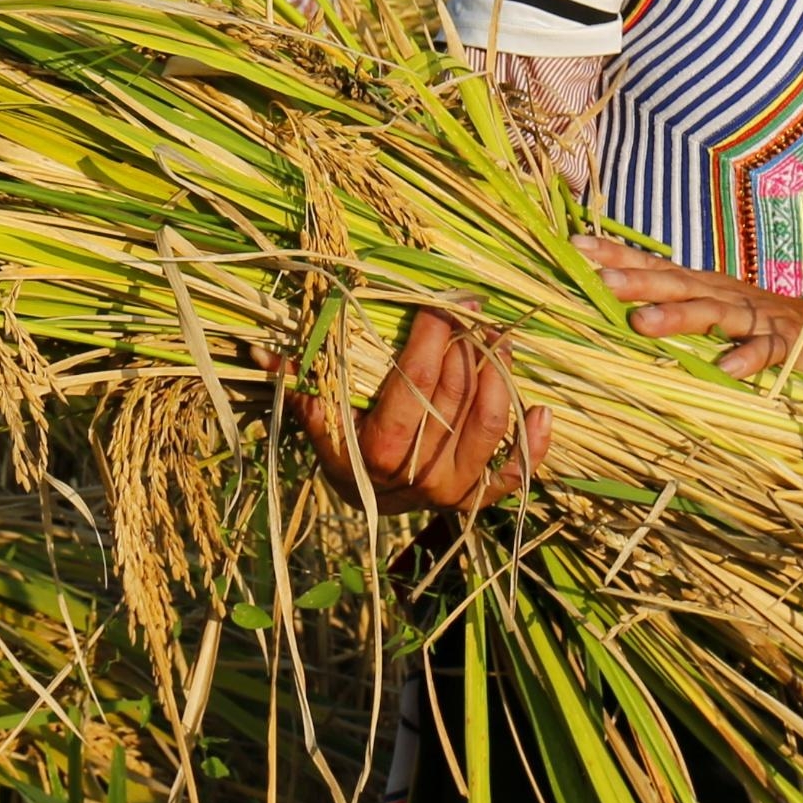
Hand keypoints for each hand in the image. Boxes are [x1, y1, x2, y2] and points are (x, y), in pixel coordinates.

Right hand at [290, 307, 549, 513]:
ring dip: (502, 376)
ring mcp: (453, 493)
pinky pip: (516, 476)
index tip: (441, 302)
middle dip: (468, 345)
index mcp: (377, 454)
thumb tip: (258, 351)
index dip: (431, 338)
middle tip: (473, 311)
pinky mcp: (477, 500)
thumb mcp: (315, 415)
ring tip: (500, 340)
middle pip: (457, 397)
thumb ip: (298, 380)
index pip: (414, 383)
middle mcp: (419, 479)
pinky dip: (535, 445)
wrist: (361, 500)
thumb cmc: (337, 443)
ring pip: (491, 426)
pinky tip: (543, 409)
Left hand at [577, 240, 802, 388]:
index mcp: (702, 285)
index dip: (616, 255)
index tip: (575, 246)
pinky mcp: (784, 345)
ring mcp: (754, 317)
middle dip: (635, 281)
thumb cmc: (757, 321)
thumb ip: (671, 302)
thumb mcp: (711, 306)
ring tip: (642, 324)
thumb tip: (611, 297)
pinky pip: (764, 353)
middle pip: (674, 284)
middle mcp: (723, 294)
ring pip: (712, 314)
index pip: (653, 265)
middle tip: (598, 281)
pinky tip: (728, 370)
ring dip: (677, 317)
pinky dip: (747, 359)